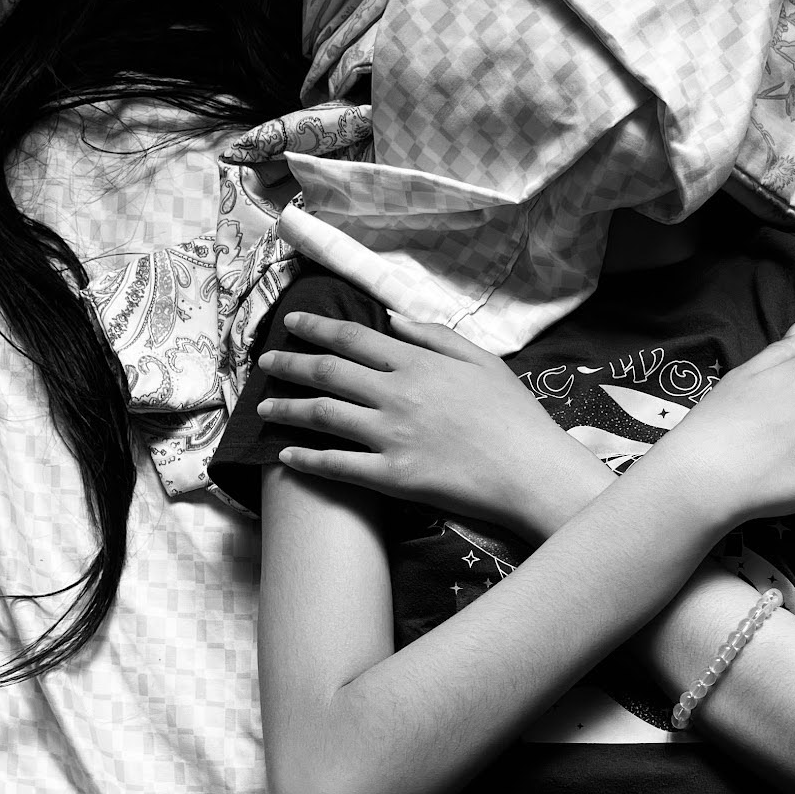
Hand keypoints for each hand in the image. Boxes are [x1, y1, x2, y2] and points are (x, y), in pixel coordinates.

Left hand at [254, 311, 608, 533]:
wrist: (531, 470)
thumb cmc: (514, 415)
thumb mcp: (481, 359)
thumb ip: (434, 335)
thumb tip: (392, 317)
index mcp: (416, 363)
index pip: (352, 338)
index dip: (315, 328)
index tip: (291, 324)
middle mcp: (395, 394)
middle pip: (327, 373)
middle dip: (289, 365)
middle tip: (264, 364)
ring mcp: (390, 436)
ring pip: (322, 416)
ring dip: (286, 410)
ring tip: (263, 409)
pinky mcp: (392, 477)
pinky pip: (337, 466)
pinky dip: (306, 461)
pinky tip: (287, 457)